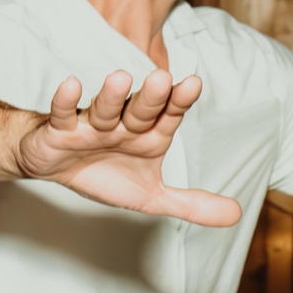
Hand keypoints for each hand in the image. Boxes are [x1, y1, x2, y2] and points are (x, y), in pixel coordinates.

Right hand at [15, 71, 241, 225]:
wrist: (55, 167)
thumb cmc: (106, 173)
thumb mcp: (151, 197)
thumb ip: (192, 204)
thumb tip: (237, 213)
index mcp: (147, 137)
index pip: (168, 117)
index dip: (179, 102)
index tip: (193, 84)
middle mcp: (123, 126)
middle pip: (139, 111)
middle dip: (151, 98)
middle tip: (163, 78)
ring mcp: (91, 127)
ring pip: (103, 109)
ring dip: (110, 96)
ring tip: (121, 79)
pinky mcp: (59, 131)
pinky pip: (62, 115)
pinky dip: (65, 102)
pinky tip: (71, 85)